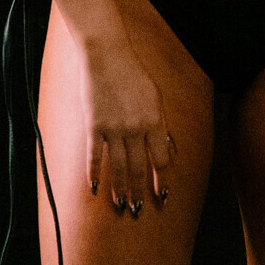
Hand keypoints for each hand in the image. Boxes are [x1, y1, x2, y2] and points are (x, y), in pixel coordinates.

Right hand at [80, 35, 176, 218]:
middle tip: (137, 210)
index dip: (162, 181)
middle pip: (140, 169)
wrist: (107, 54)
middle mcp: (137, 128)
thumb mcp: (156, 97)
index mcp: (155, 122)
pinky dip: (95, 173)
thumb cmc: (134, 75)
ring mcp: (114, 128)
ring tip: (120, 206)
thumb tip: (171, 151)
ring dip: (120, 189)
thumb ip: (163, 126)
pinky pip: (95, 155)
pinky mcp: (94, 125)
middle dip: (139, 192)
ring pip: (119, 167)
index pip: (162, 160)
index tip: (162, 197)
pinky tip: (94, 188)